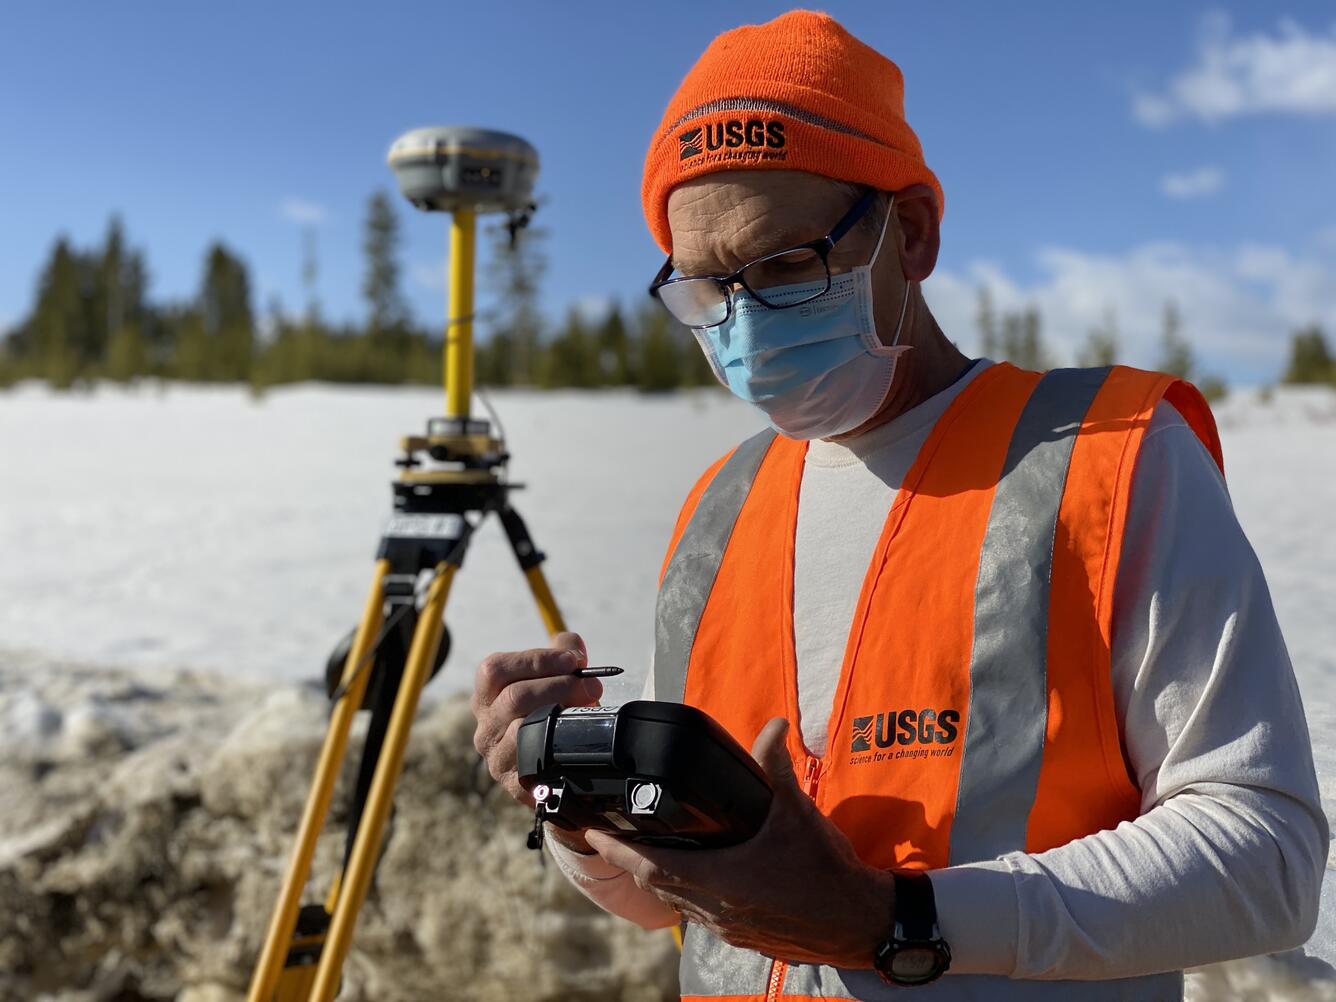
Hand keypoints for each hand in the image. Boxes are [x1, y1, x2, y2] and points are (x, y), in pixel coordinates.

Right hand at [470, 632, 602, 841]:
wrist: (565, 766)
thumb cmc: (556, 715)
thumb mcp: (559, 679)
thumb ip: (564, 653)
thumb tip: (573, 644)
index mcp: (487, 696)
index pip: (495, 669)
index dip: (535, 660)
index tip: (572, 661)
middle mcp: (484, 726)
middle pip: (513, 696)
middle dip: (559, 685)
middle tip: (592, 687)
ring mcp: (496, 757)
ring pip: (523, 728)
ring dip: (561, 713)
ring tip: (587, 709)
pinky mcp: (514, 783)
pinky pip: (533, 761)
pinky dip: (557, 745)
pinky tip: (574, 737)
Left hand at [584, 717, 894, 968]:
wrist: (860, 921)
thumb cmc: (827, 871)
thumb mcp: (798, 812)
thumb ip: (777, 767)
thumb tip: (774, 726)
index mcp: (722, 879)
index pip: (651, 866)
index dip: (617, 849)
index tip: (592, 831)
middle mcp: (717, 909)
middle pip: (658, 885)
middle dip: (633, 860)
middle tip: (614, 834)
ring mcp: (729, 927)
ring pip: (680, 902)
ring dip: (661, 877)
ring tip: (648, 850)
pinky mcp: (744, 936)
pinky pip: (703, 914)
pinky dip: (690, 893)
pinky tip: (699, 875)